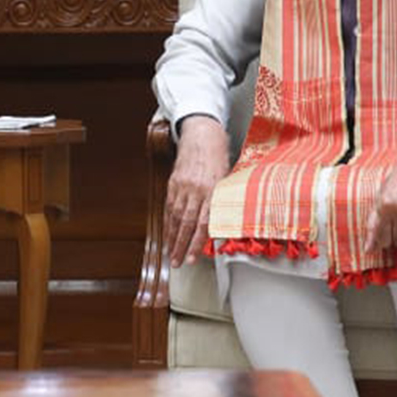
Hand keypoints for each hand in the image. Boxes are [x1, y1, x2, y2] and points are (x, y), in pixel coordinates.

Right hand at [164, 116, 229, 267]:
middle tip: (178, 263)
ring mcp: (182, 186)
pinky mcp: (173, 183)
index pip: (204, 222)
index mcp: (212, 189)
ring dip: (172, 238)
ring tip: (171, 254)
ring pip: (175, 217)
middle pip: (186, 223)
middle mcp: (195, 189)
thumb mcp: (229, 177)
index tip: (193, 257)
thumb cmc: (220, 156)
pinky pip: (169, 206)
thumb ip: (226, 201)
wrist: (202, 133)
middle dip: (181, 245)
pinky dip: (168, 223)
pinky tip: (167, 234)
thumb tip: (228, 225)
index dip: (197, 242)